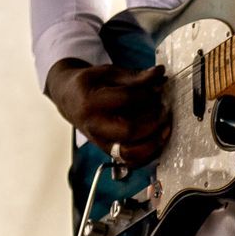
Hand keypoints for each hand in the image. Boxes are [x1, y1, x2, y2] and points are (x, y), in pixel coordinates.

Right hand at [45, 59, 169, 166]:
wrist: (69, 99)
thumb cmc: (89, 85)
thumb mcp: (107, 73)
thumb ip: (134, 76)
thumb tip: (159, 74)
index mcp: (90, 102)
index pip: (125, 99)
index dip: (147, 93)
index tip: (158, 87)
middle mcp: (94, 127)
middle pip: (128, 130)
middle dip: (152, 120)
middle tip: (163, 108)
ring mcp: (101, 142)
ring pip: (130, 153)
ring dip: (154, 141)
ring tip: (165, 126)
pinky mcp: (109, 152)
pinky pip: (132, 162)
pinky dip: (149, 154)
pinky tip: (158, 139)